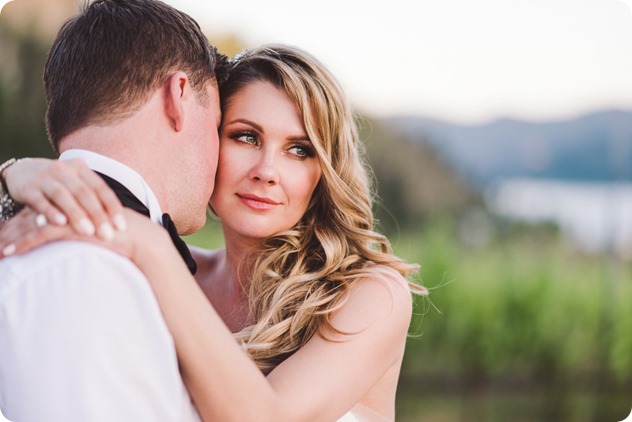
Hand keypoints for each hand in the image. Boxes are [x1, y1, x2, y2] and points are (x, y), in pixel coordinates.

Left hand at [0, 208, 132, 258]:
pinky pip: (41, 234)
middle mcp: (71, 204)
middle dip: (14, 229)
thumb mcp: (102, 230)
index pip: (46, 210)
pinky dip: (23, 243)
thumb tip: (80, 234)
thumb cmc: (125, 237)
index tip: (11, 232)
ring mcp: (71, 214)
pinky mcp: (72, 226)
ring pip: (33, 224)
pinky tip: (10, 252)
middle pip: (35, 215)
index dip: (26, 222)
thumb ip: (89, 228)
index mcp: (77, 204)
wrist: (140, 238)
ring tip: (0, 250)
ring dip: (13, 237)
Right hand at [3, 158, 125, 238]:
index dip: (112, 207)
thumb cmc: (59, 184)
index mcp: (81, 169)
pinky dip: (51, 211)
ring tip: (88, 232)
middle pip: (84, 193)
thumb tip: (121, 223)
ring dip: (77, 214)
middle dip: (98, 215)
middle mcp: (65, 170)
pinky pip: (40, 200)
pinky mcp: (28, 188)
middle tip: (108, 235)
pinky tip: (61, 223)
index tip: (122, 227)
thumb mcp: (77, 183)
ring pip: (63, 195)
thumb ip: (94, 197)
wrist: (22, 170)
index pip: (101, 188)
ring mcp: (45, 178)